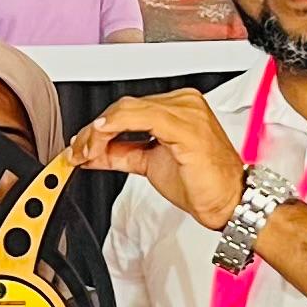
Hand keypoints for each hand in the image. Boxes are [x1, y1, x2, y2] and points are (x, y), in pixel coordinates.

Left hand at [67, 92, 248, 232]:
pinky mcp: (186, 125)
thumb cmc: (202, 184)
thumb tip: (93, 151)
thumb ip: (122, 153)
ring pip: (127, 110)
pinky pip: (140, 117)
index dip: (99, 127)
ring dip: (98, 133)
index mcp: (179, 106)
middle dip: (93, 131)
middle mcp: (184, 103)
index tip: (80, 146)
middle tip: (77, 152)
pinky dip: (114, 127)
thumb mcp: (150, 164)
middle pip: (124, 107)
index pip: (128, 108)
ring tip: (84, 153)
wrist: (229, 203)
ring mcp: (186, 111)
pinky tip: (100, 140)